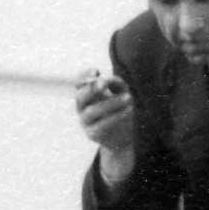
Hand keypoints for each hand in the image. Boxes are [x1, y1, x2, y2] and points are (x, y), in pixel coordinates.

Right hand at [74, 67, 136, 186]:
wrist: (120, 138)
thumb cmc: (119, 111)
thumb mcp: (121, 94)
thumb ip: (117, 84)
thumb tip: (109, 79)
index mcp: (86, 97)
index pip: (78, 84)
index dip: (84, 76)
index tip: (96, 71)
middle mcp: (81, 109)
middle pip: (80, 97)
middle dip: (91, 89)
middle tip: (104, 83)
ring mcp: (85, 122)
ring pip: (92, 111)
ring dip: (110, 103)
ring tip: (129, 97)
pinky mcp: (92, 134)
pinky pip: (102, 125)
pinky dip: (116, 116)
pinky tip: (130, 109)